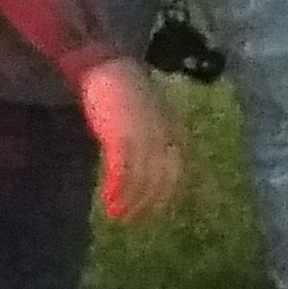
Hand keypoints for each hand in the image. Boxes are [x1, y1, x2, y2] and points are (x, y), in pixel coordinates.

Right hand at [78, 59, 183, 221]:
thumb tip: (155, 173)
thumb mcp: (154, 120)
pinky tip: (109, 201)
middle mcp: (166, 139)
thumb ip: (159, 143)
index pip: (178, 175)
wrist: (112, 67)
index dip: (166, 197)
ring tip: (117, 216)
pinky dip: (116, 189)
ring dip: (130, 202)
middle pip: (161, 182)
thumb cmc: (131, 95)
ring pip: (141, 180)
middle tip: (133, 221)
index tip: (156, 214)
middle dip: (148, 205)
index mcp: (177, 135)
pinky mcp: (122, 136)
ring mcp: (145, 138)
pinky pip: (122, 170)